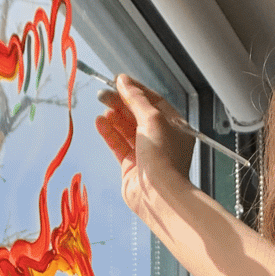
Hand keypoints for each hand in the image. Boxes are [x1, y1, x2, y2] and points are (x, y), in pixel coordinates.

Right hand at [95, 75, 195, 223]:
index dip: (136, 90)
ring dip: (114, 118)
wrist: (158, 194)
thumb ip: (136, 99)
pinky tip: (100, 123)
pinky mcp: (131, 166)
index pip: (154, 101)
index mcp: (174, 126)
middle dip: (121, 103)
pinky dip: (109, 133)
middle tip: (104, 94)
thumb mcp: (152, 119)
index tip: (119, 81)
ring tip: (103, 108)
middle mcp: (161, 139)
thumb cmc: (164, 157)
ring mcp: (146, 153)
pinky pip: (118, 145)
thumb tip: (124, 81)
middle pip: (137, 114)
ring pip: (126, 130)